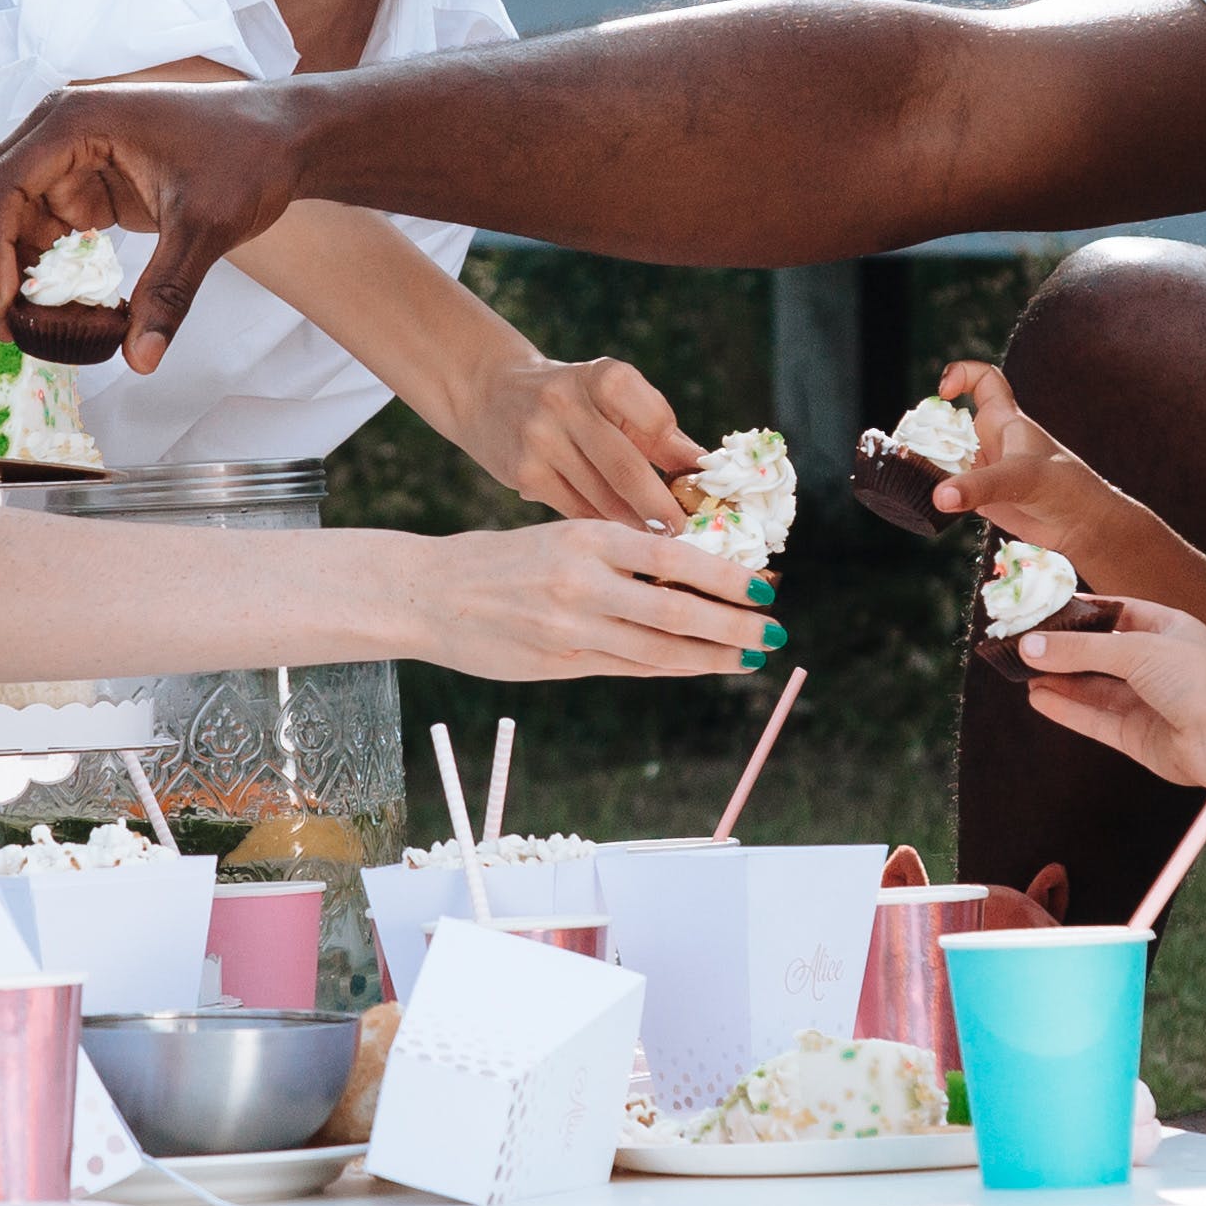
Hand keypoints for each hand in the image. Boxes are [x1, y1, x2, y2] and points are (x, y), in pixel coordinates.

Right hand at [0, 80, 311, 375]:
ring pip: (5, 216)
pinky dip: (36, 266)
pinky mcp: (84, 180)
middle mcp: (57, 131)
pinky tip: (55, 306)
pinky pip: (38, 225)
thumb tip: (141, 360)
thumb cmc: (248, 158)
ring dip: (8, 268)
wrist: (284, 136)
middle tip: (4, 328)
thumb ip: (168, 293)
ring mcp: (68, 155)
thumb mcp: (207, 228)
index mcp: (74, 121)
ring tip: (31, 326)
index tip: (1, 308)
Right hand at [404, 522, 772, 680]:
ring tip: (750, 657)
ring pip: (658, 650)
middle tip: (775, 633)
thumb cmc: (502, 560)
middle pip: (676, 611)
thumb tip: (689, 569)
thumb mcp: (561, 537)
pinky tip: (700, 666)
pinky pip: (629, 668)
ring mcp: (570, 628)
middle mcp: (582, 583)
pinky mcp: (559, 662)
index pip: (673, 559)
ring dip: (712, 657)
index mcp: (587, 538)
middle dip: (734, 626)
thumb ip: (618, 555)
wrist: (430, 592)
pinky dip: (671, 668)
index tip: (764, 588)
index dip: (725, 578)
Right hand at [457, 353, 698, 529]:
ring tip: (654, 542)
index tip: (694, 483)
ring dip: (634, 527)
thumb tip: (704, 471)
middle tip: (682, 532)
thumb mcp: (613, 398)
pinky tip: (615, 538)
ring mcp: (539, 439)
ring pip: (602, 499)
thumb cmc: (572, 399)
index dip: (677, 456)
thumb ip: (658, 432)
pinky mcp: (523, 473)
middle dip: (660, 508)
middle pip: (628, 468)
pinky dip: (601, 528)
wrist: (489, 391)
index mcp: (602, 376)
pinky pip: (575, 512)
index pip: (656, 422)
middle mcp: (566, 402)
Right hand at [925, 363, 1127, 544]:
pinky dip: (936, 492)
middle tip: (908, 445)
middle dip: (927, 429)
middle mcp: (991, 440)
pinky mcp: (983, 498)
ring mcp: (986, 469)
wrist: (1083, 526)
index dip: (961, 374)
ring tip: (909, 474)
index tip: (944, 393)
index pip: (983, 380)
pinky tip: (925, 500)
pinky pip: (950, 488)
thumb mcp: (1021, 478)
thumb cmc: (1064, 487)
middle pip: (950, 422)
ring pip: (946, 457)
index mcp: (1005, 420)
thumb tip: (939, 496)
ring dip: (927, 464)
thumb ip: (980, 487)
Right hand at [1006, 595, 1205, 785]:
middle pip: (1099, 653)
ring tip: (1021, 670)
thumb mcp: (1134, 649)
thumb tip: (1029, 646)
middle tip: (1021, 642)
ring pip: (1093, 687)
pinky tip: (1038, 697)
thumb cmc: (1199, 678)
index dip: (1080, 611)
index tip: (1043, 607)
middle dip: (1062, 649)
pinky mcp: (1138, 736)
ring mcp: (1148, 702)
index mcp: (1168, 629)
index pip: (1116, 612)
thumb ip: (1079, 648)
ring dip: (1059, 679)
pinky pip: (1094, 719)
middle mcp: (1158, 665)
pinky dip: (1066, 708)